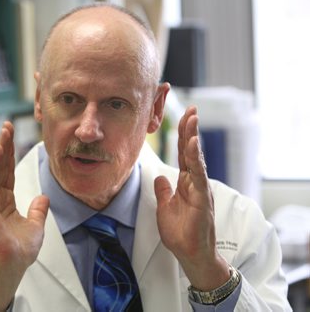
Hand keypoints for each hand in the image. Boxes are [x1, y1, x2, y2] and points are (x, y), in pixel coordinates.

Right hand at [0, 121, 49, 310]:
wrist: (10, 267)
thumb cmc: (20, 250)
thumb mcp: (35, 226)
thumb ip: (37, 210)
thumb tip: (43, 197)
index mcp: (5, 202)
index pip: (8, 173)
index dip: (10, 155)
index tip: (12, 137)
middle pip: (0, 167)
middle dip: (4, 146)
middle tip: (7, 126)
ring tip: (4, 132)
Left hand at [154, 106, 228, 290]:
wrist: (191, 253)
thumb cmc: (180, 233)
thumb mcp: (165, 208)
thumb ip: (164, 191)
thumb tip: (160, 178)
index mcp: (186, 183)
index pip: (183, 155)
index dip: (182, 136)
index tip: (183, 117)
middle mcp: (195, 183)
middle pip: (191, 152)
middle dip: (190, 129)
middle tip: (191, 109)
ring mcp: (200, 189)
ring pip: (196, 159)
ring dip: (193, 138)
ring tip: (192, 118)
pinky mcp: (202, 198)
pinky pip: (197, 175)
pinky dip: (195, 159)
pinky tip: (192, 144)